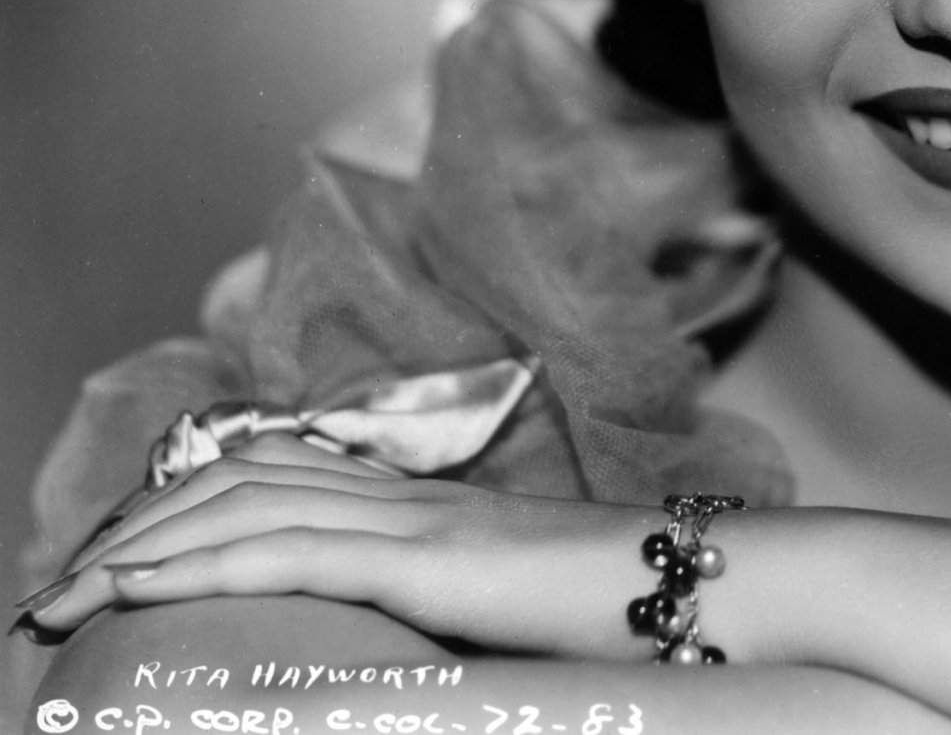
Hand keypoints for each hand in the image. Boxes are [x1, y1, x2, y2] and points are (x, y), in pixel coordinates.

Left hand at [25, 433, 658, 659]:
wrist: (704, 584)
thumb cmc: (626, 613)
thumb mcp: (514, 615)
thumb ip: (449, 614)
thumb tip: (400, 655)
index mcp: (430, 507)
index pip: (283, 476)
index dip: (189, 507)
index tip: (122, 561)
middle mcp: (412, 496)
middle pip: (243, 477)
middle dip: (138, 527)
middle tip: (59, 586)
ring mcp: (419, 519)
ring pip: (248, 502)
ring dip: (142, 546)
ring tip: (64, 596)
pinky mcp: (429, 559)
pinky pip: (292, 550)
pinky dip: (201, 564)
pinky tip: (140, 592)